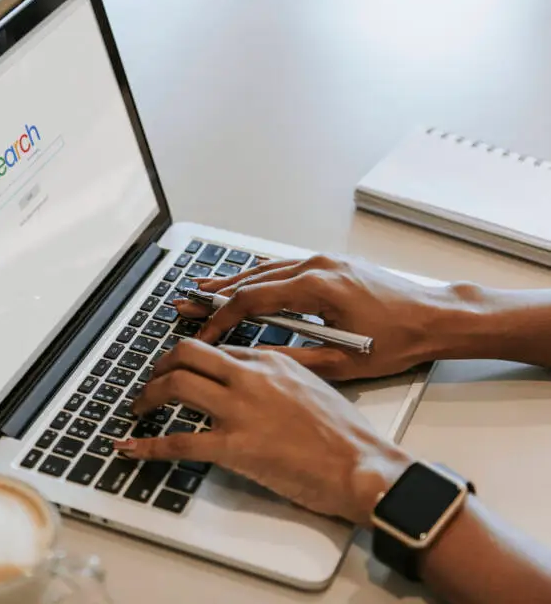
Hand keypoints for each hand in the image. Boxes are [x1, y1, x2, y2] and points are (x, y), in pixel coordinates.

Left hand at [115, 340, 411, 524]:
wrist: (362, 465)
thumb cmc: (346, 435)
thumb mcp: (313, 388)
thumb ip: (279, 380)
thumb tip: (253, 387)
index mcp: (271, 361)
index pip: (217, 348)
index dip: (190, 357)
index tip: (178, 366)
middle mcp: (250, 376)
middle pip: (188, 353)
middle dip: (160, 365)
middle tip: (152, 381)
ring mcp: (240, 409)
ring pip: (176, 385)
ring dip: (148, 395)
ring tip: (139, 408)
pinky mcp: (234, 445)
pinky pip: (178, 441)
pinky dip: (147, 445)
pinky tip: (130, 448)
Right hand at [177, 254, 451, 380]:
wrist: (436, 316)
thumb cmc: (399, 340)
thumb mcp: (345, 360)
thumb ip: (295, 358)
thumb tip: (256, 359)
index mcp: (318, 287)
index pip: (253, 300)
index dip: (222, 318)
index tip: (204, 333)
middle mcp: (317, 266)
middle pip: (252, 279)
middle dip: (215, 294)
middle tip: (185, 302)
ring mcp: (324, 261)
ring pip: (265, 269)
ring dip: (232, 280)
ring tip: (201, 288)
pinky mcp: (331, 265)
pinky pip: (283, 267)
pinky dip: (258, 275)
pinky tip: (242, 280)